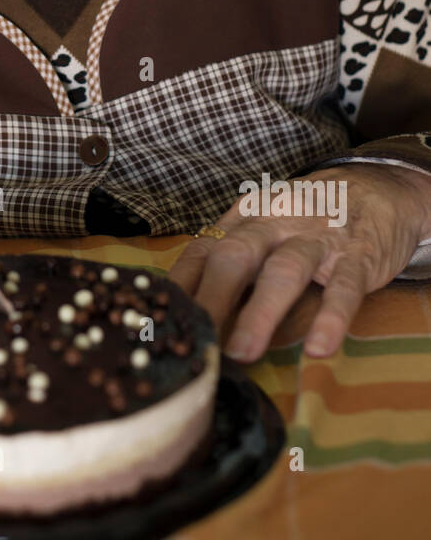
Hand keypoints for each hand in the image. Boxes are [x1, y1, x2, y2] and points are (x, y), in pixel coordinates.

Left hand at [170, 164, 430, 361]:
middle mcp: (275, 221)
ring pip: (284, 271)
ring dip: (260, 312)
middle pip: (236, 256)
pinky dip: (331, 318)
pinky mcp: (358, 256)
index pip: (204, 249)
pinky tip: (318, 348)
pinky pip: (344, 288)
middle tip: (196, 342)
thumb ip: (231, 260)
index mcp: (245, 216)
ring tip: (243, 353)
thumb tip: (188, 311)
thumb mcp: (264, 225)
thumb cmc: (306, 218)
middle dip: (212, 299)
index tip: (161, 323)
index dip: (181, 286)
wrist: (378, 186)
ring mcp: (318, 238)